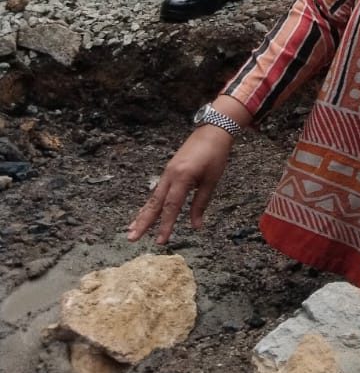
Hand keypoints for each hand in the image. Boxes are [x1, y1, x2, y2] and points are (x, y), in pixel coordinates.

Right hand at [126, 126, 234, 245]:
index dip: (165, 225)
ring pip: (153, 197)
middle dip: (143, 222)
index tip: (160, 242)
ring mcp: (167, 172)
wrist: (212, 130)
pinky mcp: (169, 171)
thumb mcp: (212, 180)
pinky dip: (149, 204)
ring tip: (131, 230)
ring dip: (142, 214)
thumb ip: (201, 203)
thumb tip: (196, 226)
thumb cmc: (216, 154)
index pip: (171, 206)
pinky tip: (144, 213)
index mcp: (182, 177)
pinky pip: (157, 191)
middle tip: (131, 239)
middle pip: (155, 203)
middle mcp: (170, 175)